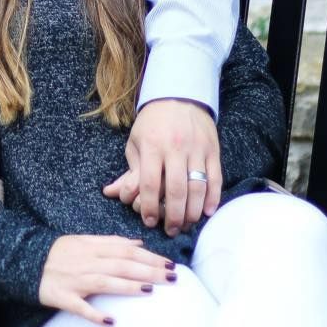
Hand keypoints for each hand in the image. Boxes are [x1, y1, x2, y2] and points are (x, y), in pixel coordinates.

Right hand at [38, 235, 174, 324]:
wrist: (26, 260)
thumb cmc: (59, 252)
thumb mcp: (84, 240)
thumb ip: (111, 242)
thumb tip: (138, 244)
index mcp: (93, 247)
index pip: (126, 251)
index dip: (150, 257)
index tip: (171, 264)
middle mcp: (87, 262)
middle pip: (121, 265)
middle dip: (148, 271)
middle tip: (172, 278)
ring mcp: (75, 280)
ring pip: (105, 282)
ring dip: (127, 287)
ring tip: (149, 291)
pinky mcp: (63, 297)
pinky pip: (79, 307)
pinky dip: (94, 314)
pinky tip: (110, 321)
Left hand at [103, 98, 221, 236]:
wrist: (178, 96)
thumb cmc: (152, 124)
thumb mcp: (135, 143)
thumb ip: (129, 171)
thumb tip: (111, 194)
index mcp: (152, 145)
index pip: (149, 183)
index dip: (149, 206)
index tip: (149, 222)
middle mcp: (175, 148)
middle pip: (176, 190)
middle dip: (173, 216)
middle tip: (170, 230)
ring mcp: (196, 149)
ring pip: (197, 188)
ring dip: (192, 212)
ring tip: (186, 225)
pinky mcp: (213, 151)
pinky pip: (215, 179)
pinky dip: (212, 199)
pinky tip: (206, 213)